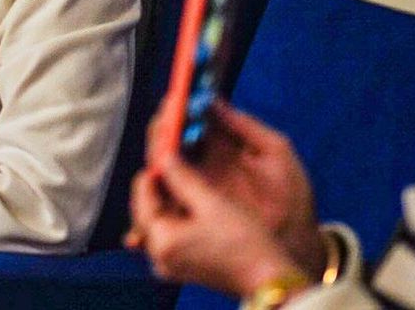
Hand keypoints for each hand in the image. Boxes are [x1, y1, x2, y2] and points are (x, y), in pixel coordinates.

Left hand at [128, 156, 307, 295]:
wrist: (271, 279)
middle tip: (172, 141)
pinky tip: (190, 183)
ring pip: (160, 210)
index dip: (156, 158)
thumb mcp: (212, 202)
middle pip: (149, 200)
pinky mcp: (182, 262)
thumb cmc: (246, 243)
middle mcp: (158, 253)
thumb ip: (181, 176)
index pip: (143, 188)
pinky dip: (178, 203)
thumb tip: (163, 153)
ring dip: (170, 184)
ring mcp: (169, 260)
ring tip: (182, 156)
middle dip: (161, 171)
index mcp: (161, 239)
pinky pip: (171, 225)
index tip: (166, 135)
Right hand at [134, 103, 324, 275]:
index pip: (194, 122)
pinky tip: (156, 175)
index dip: (182, 109)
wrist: (297, 243)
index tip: (176, 98)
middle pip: (174, 141)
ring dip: (158, 152)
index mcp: (224, 148)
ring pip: (165, 165)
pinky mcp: (192, 211)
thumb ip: (247, 125)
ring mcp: (197, 188)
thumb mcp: (276, 153)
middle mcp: (205, 165)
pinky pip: (167, 194)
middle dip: (165, 128)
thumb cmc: (292, 198)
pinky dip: (157, 184)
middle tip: (165, 120)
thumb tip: (215, 101)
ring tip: (161, 142)